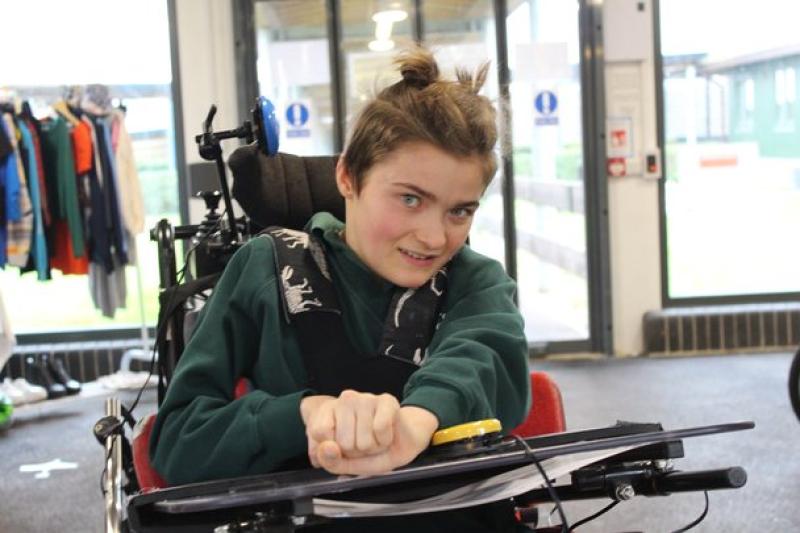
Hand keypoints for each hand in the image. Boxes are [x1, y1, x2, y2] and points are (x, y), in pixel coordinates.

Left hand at [315, 405, 438, 475]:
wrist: (405, 442)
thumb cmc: (373, 450)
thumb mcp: (348, 463)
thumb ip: (331, 460)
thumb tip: (327, 447)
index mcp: (328, 410)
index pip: (318, 432)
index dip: (335, 449)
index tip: (344, 446)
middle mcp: (345, 399)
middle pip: (343, 442)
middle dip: (357, 451)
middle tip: (366, 442)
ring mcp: (365, 397)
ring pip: (363, 439)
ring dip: (373, 447)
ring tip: (377, 439)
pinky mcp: (385, 400)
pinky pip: (380, 429)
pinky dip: (385, 440)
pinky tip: (387, 434)